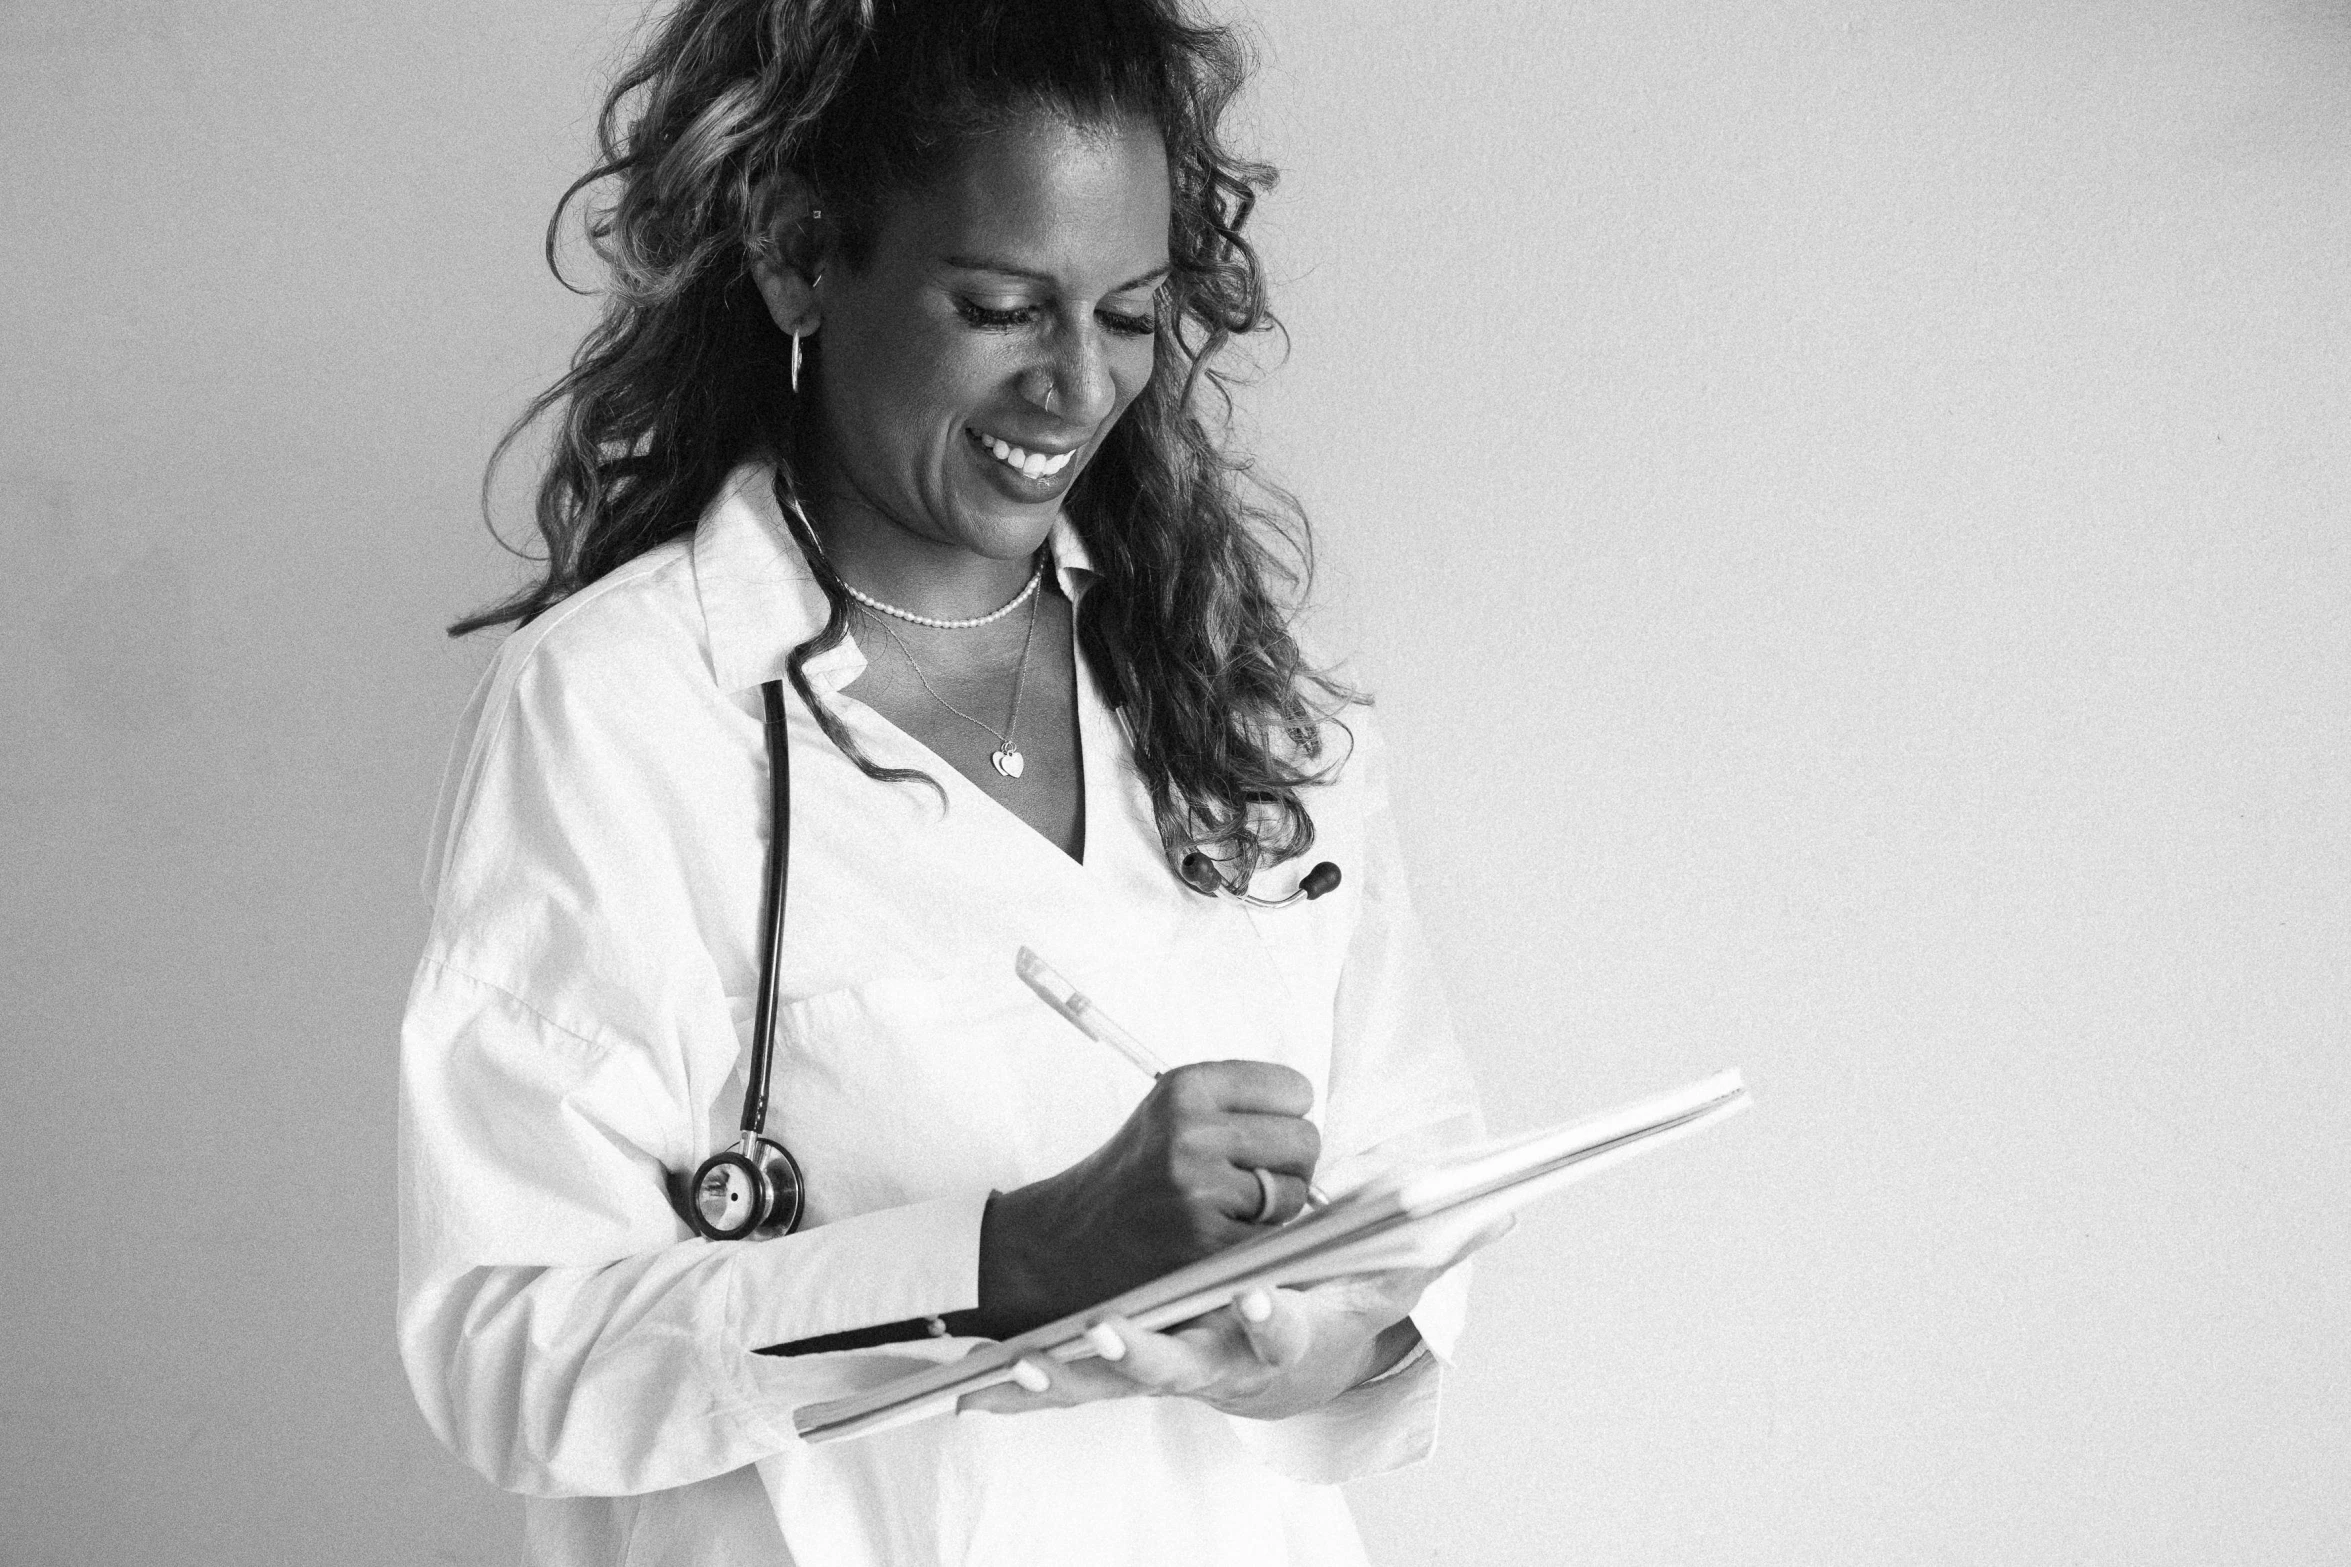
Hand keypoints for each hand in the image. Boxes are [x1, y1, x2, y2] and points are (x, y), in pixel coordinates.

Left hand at [960, 1215, 1514, 1421]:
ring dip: (1071, 1374)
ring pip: (1113, 1381)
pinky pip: (1069, 1383)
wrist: (1274, 1362)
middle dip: (1146, 1353)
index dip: (1272, 1315)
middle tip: (1112, 1328)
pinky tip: (979, 1390)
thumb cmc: (1330, 1304)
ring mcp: (1164, 1365)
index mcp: (1282, 1333)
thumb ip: (1433, 1246)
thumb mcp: (1386, 1279)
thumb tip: (1500, 1209)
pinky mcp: (1122, 1366)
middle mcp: (1221, 1357)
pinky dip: (1025, 1394)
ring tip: (1029, 1361)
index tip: (1257, 1297)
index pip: (1282, 1325)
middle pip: (1183, 1365)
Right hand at [968, 1061, 1320, 1335]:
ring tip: (1227, 1211)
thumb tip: (1318, 1120)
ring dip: (1277, 1210)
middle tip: (1246, 1182)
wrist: (1068, 1243)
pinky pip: (1275, 1238)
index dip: (1285, 1119)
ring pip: (1297, 1192)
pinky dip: (1260, 1245)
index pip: (1295, 1089)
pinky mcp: (1205, 1242)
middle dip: (1290, 1166)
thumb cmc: (1137, 1176)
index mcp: (1187, 1085)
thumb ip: (1241, 1105)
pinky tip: (1219, 1241)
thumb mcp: (1175, 1113)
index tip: (1256, 1138)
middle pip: (1305, 1140)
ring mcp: (1199, 1187)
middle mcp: (1192, 1129)